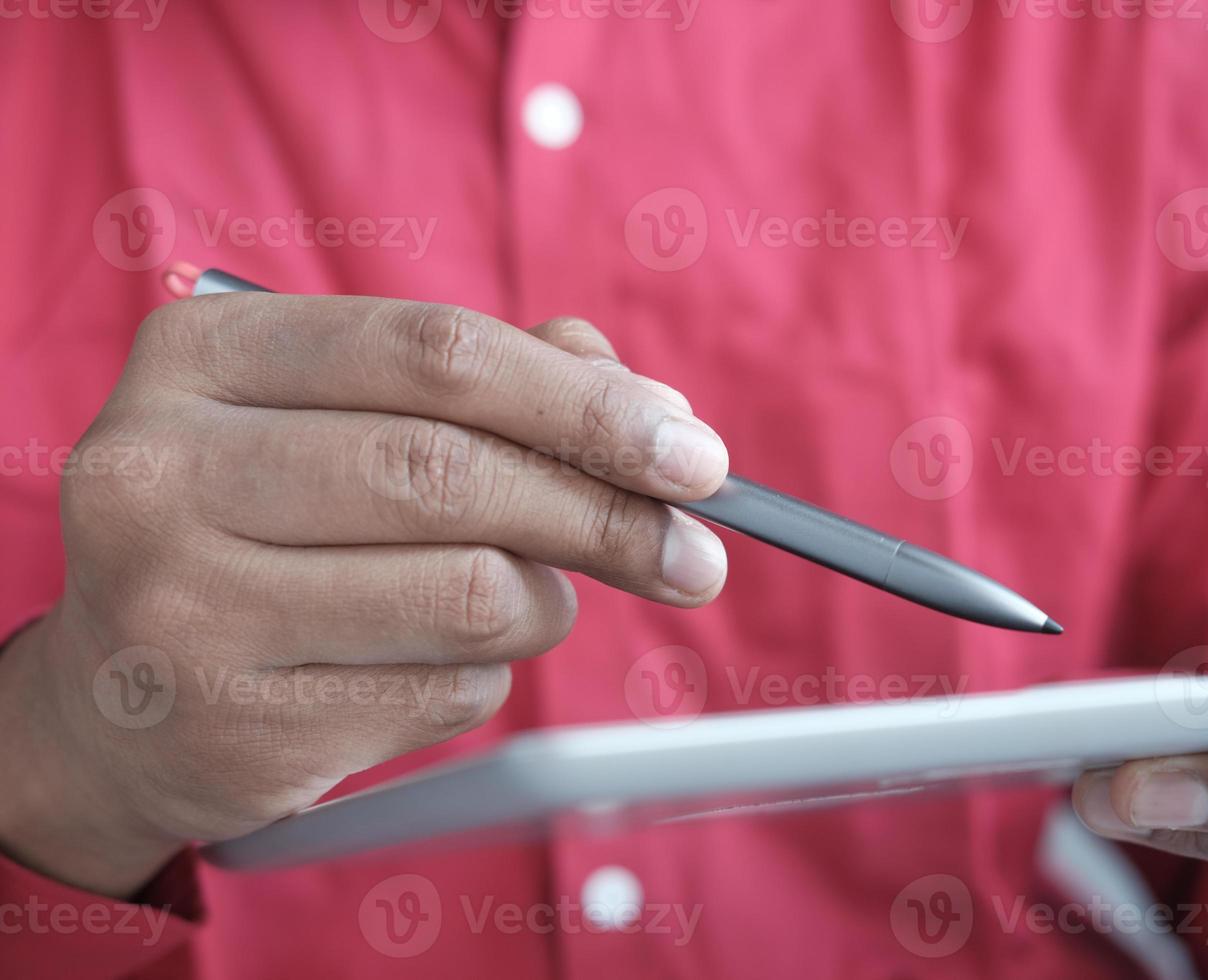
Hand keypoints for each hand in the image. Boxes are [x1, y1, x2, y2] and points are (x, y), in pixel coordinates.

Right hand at [0, 296, 728, 896]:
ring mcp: (185, 609)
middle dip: (607, 512)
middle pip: (455, 474)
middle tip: (697, 550)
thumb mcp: (344, 419)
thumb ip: (493, 385)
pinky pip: (449, 692)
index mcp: (202, 356)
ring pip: (471, 593)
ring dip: (548, 601)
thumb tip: (650, 406)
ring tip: (530, 597)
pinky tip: (428, 661)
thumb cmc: (268, 525)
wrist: (121, 698)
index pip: (437, 354)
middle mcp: (165, 472)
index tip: (692, 451)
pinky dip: (487, 673)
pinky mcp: (234, 730)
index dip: (587, 401)